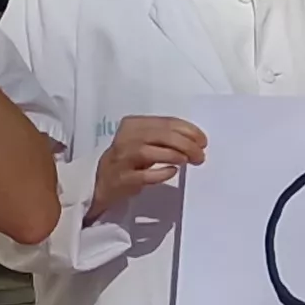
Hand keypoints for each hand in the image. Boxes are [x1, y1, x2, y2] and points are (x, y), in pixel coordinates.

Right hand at [88, 115, 205, 218]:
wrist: (102, 182)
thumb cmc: (129, 159)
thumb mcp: (144, 141)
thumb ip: (164, 137)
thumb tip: (195, 140)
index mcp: (133, 124)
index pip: (166, 122)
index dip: (189, 130)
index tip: (203, 141)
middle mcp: (126, 138)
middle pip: (161, 135)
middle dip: (186, 144)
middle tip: (200, 156)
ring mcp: (122, 159)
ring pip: (151, 152)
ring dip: (174, 155)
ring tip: (188, 161)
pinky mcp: (123, 179)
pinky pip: (144, 175)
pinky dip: (161, 173)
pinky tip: (171, 172)